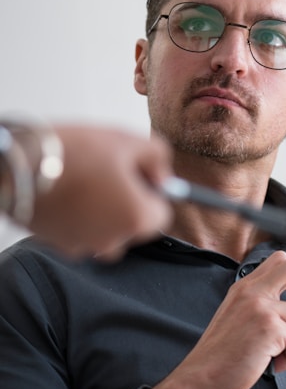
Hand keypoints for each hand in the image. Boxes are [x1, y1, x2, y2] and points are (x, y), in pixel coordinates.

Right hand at [29, 126, 173, 258]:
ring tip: (83, 181)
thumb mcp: (127, 140)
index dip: (150, 191)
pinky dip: (76, 216)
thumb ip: (158, 157)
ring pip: (105, 230)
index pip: (161, 214)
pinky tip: (65, 191)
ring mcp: (84, 247)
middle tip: (106, 173)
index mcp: (137, 219)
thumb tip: (163, 176)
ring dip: (100, 211)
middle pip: (132, 225)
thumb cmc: (73, 153)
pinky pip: (78, 232)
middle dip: (125, 202)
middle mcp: (114, 242)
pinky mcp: (58, 246)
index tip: (136, 174)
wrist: (18, 166)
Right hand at [143, 251, 285, 388]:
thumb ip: (261, 300)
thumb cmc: (221, 353)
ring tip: (278, 352)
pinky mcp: (269, 330)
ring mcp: (261, 308)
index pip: (282, 259)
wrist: (199, 378)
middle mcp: (253, 291)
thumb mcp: (237, 313)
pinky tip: (273, 363)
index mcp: (246, 285)